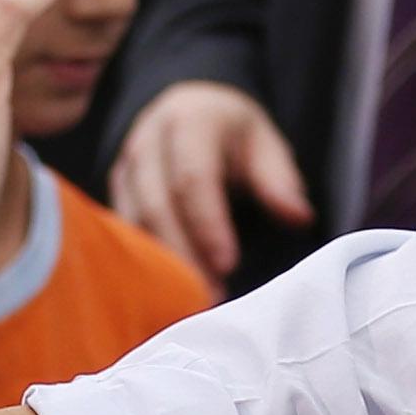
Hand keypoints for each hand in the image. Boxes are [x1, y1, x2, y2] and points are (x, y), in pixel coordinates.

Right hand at [107, 79, 312, 282]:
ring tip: (190, 304)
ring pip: (134, 226)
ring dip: (160, 269)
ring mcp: (124, 170)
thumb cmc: (231, 133)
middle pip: (157, 207)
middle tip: (210, 298)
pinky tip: (166, 295)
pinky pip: (122, 235)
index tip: (229, 266)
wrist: (186, 111)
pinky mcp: (115, 194)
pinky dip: (143, 266)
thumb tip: (300, 217)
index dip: (208, 225)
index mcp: (188, 122)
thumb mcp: (264, 143)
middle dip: (183, 257)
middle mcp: (147, 144)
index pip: (192, 178)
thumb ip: (278, 180)